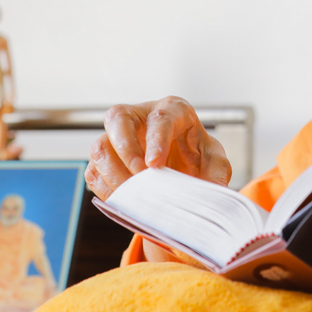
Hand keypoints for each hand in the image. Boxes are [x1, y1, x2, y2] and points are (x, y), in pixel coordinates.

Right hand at [85, 96, 231, 199]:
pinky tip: (123, 200)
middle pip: (117, 118)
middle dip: (126, 150)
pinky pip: (93, 171)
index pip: (160, 117)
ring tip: (133, 195)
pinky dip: (105, 189)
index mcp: (172, 110)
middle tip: (140, 177)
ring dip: (113, 174)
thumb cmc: (197, 156)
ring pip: (100, 147)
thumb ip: (218, 174)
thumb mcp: (215, 162)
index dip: (156, 140)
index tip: (155, 165)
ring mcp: (118, 137)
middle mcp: (140, 117)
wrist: (183, 168)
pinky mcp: (106, 159)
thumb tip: (216, 193)